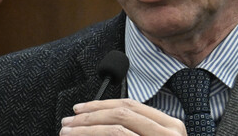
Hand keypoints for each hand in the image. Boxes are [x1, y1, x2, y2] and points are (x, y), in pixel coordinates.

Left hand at [59, 98, 185, 134]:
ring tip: (68, 133)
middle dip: (89, 116)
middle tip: (68, 122)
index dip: (101, 104)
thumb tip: (95, 120)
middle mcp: (167, 133)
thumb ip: (133, 129)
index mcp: (169, 125)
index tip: (80, 109)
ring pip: (115, 130)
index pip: (129, 105)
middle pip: (119, 114)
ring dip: (86, 130)